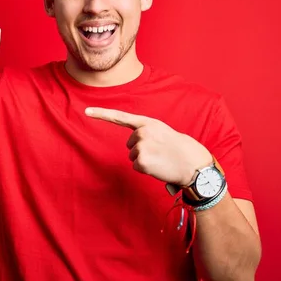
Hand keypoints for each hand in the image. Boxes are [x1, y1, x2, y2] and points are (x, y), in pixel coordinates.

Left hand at [85, 107, 212, 185]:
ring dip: (145, 160)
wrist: (194, 163)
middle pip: (130, 144)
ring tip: (161, 159)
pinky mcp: (142, 161)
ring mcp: (141, 146)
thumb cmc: (179, 148)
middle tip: (160, 152)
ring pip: (133, 156)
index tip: (86, 111)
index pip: (120, 117)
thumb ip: (147, 132)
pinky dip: (146, 169)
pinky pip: (136, 167)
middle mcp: (142, 132)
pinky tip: (158, 166)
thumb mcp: (162, 132)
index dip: (101, 114)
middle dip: (141, 149)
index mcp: (148, 123)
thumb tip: (134, 144)